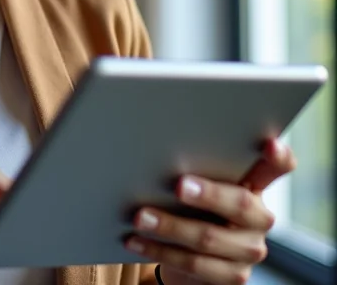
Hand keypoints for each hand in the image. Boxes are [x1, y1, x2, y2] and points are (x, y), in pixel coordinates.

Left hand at [126, 138, 296, 284]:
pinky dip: (159, 250)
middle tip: (179, 186)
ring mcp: (249, 248)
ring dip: (170, 226)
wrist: (192, 256)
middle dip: (208, 194)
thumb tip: (155, 148)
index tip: (268, 143)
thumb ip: (194, 167)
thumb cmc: (191, 204)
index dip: (279, 156)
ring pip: (209, 237)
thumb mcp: (198, 182)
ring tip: (140, 217)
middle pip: (240, 204)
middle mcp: (259, 217)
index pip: (279, 167)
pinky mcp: (233, 275)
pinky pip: (195, 264)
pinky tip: (135, 240)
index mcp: (254, 185)